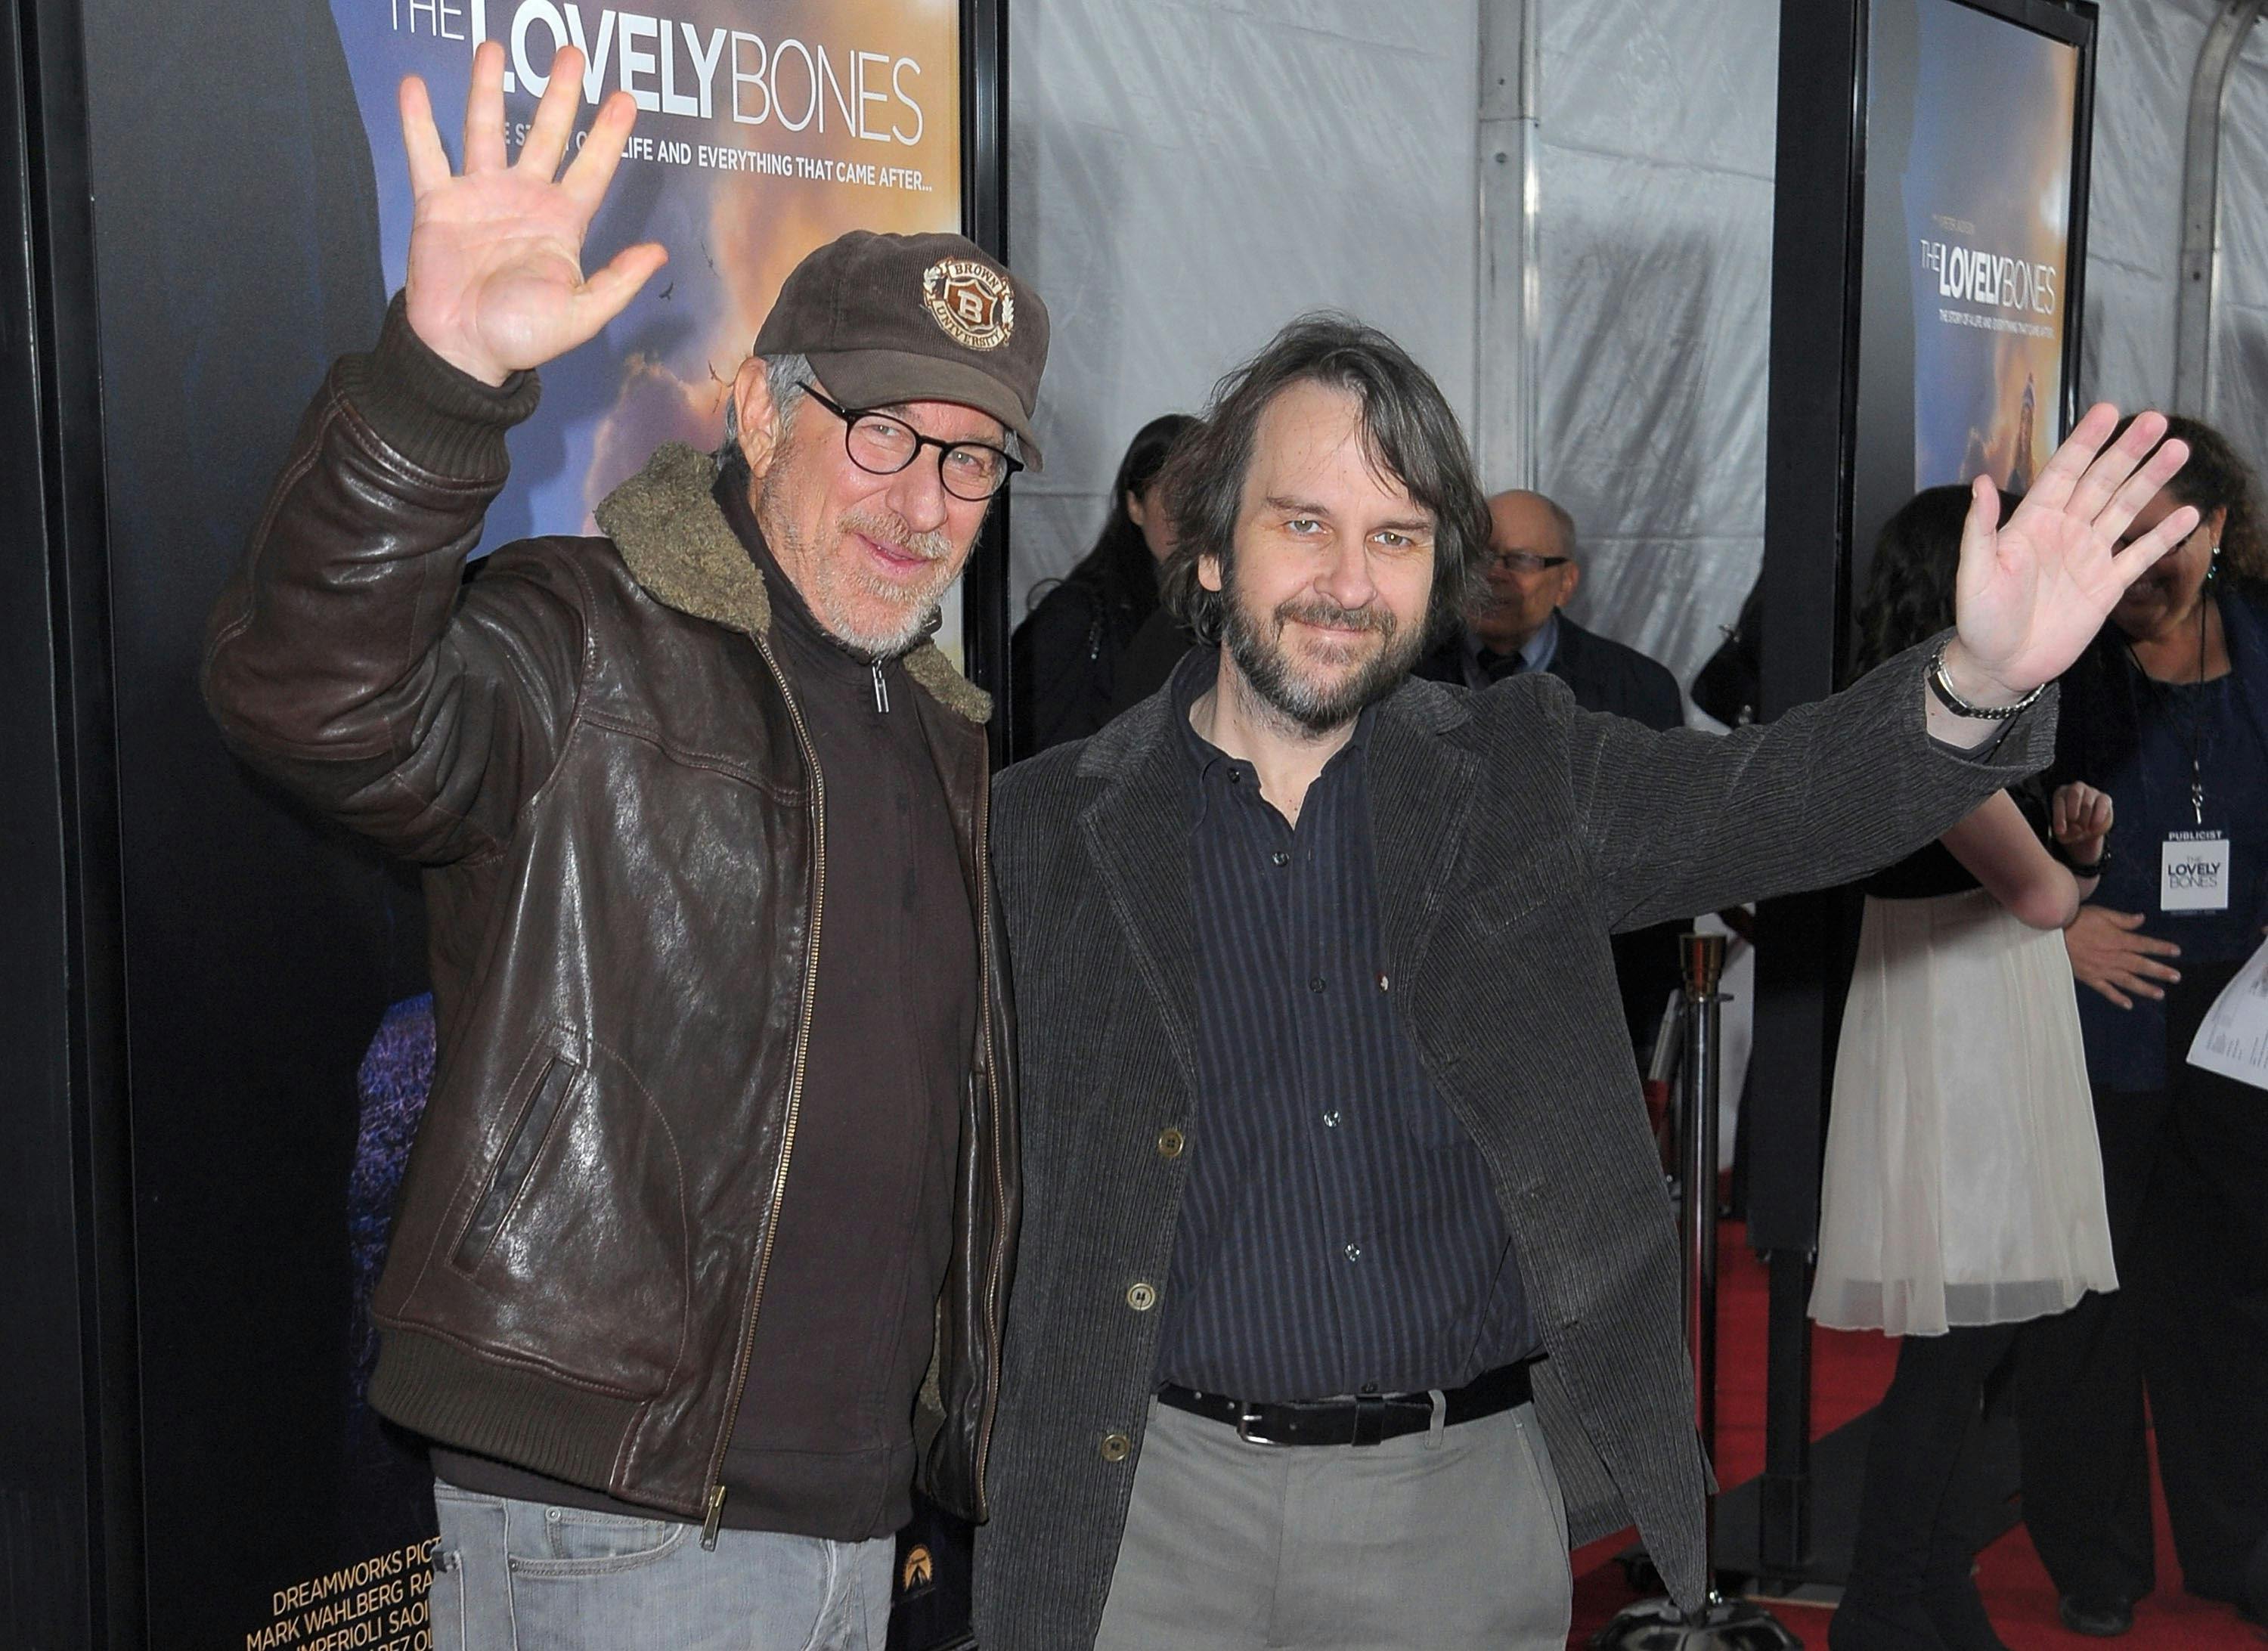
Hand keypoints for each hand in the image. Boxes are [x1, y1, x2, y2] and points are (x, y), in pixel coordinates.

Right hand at [399, 42, 666, 385]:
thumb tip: (659, 252)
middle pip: (547, 135)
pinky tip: (414, 85)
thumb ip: (619, 281)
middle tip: (572, 53)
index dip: (609, 134)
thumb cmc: (522, 336)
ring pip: (486, 129)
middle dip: (560, 94)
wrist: (462, 349)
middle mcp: (524, 199)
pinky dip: (418, 121)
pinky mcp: (439, 202)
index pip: (592, 168)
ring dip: (489, 88)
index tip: (625, 98)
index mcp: (562, 223)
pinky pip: (427, 154)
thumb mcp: (582, 314)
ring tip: (493, 47)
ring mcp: (480, 196)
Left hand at [1939, 405, 2200, 703]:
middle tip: (2156, 420)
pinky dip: (2163, 536)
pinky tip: (2188, 516)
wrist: (2001, 665)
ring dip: (2151, 481)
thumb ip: (1980, 530)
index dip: (2085, 443)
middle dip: (2127, 452)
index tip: (2108, 411)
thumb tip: (1980, 483)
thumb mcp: (1973, 574)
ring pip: (2125, 509)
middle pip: (2101, 483)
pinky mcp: (2107, 586)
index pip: (2063, 473)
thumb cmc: (1979, 620)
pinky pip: (2140, 556)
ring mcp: (2089, 556)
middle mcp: (2064, 532)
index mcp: (2031, 523)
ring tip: (2177, 451)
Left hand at [2050, 782, 2112, 867]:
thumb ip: (2066, 833)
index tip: (2061, 831)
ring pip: (2087, 803)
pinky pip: (2102, 805)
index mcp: (2060, 794)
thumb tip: (2077, 828)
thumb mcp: (2063, 835)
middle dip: (2073, 812)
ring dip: (2085, 820)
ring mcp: (2092, 791)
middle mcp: (2076, 788)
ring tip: (2084, 829)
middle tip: (2076, 826)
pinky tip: (2094, 828)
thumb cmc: (2070, 829)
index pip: (2059, 802)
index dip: (2059, 817)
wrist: (2087, 831)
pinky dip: (2098, 818)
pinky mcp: (2105, 798)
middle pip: (2074, 794)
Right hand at [2063, 904, 2179, 1009]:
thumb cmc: (2074, 920)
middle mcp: (2113, 956)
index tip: (2176, 952)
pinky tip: (2128, 1004)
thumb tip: (2141, 919)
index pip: (2144, 944)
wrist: (2050, 935)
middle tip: (2176, 977)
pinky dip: (2117, 998)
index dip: (2161, 948)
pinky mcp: (2090, 977)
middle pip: (2140, 965)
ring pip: (2127, 980)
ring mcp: (2102, 969)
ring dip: (2144, 988)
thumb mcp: (2100, 913)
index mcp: (2117, 939)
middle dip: (2160, 971)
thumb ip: (2122, 919)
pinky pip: (2106, 990)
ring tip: (2160, 994)